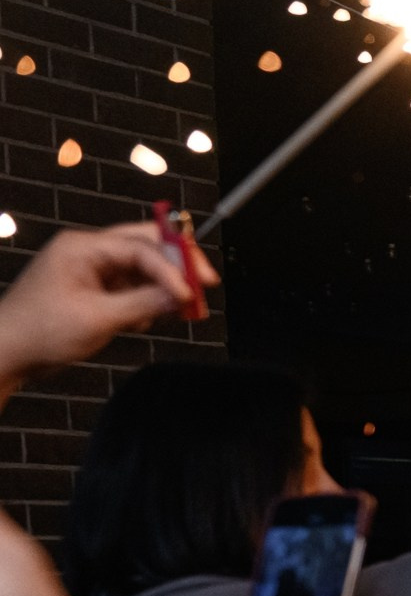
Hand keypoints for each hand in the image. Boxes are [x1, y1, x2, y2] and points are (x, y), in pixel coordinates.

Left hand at [0, 222, 211, 396]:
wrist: (8, 351)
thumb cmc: (38, 331)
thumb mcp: (97, 318)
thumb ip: (143, 303)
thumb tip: (180, 298)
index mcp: (82, 247)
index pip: (141, 248)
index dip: (171, 270)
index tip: (191, 294)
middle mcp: (90, 251)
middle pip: (147, 244)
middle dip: (178, 264)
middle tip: (206, 282)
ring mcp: (94, 269)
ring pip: (145, 266)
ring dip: (166, 285)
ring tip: (185, 307)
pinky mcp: (97, 288)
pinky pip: (135, 285)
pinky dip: (150, 298)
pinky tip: (152, 317)